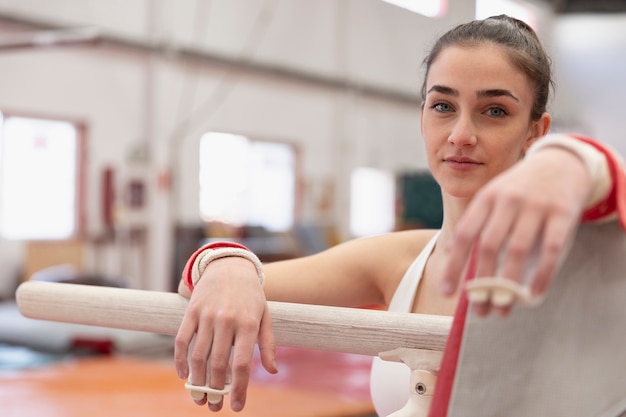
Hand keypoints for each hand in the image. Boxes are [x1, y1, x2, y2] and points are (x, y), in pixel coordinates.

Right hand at [174, 257, 277, 410]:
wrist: (229, 267)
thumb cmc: (251, 296)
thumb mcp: (265, 316)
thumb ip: (268, 344)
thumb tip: (272, 371)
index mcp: (248, 324)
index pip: (243, 364)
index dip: (240, 389)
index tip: (237, 407)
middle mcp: (227, 320)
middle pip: (218, 364)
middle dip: (216, 391)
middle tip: (215, 407)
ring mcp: (207, 316)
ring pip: (198, 356)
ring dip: (197, 382)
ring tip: (200, 398)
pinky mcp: (191, 312)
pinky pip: (182, 341)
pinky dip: (180, 362)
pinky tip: (184, 376)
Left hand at [441, 147, 591, 315]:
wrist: (561, 163)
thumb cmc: (519, 189)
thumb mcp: (492, 197)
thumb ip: (476, 223)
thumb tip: (451, 254)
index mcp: (486, 198)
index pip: (465, 234)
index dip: (454, 264)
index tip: (447, 292)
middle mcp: (508, 199)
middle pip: (489, 246)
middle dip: (481, 281)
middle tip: (479, 310)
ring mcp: (536, 205)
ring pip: (518, 250)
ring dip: (508, 284)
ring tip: (502, 309)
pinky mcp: (562, 212)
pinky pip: (551, 248)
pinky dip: (542, 274)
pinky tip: (533, 294)